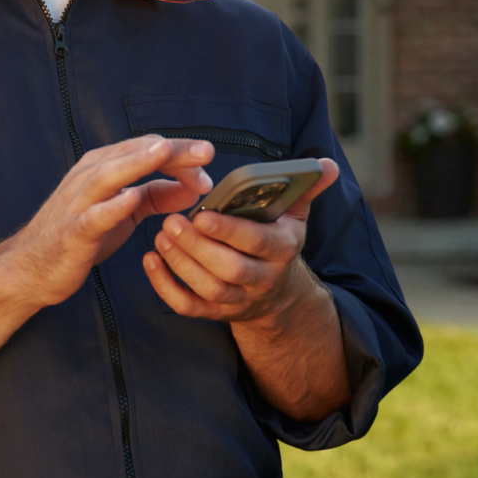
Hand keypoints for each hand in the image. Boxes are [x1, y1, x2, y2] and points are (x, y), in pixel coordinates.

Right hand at [3, 135, 214, 307]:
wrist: (31, 268)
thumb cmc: (81, 234)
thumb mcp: (126, 210)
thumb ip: (157, 194)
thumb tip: (196, 185)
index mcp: (104, 167)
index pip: (147, 148)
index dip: (181, 153)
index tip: (209, 162)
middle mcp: (90, 176)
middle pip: (133, 153)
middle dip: (171, 151)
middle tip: (206, 151)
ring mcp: (78, 202)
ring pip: (109, 175)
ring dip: (138, 162)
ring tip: (165, 153)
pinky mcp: (72, 231)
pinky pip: (92, 216)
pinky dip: (111, 206)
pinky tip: (129, 199)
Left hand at [143, 158, 338, 323]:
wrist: (278, 294)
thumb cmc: (278, 241)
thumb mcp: (295, 216)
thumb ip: (306, 188)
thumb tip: (326, 164)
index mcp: (282, 250)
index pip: (257, 242)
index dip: (230, 231)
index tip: (203, 214)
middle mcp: (262, 279)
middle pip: (230, 269)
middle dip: (199, 247)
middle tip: (173, 222)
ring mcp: (238, 300)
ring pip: (208, 289)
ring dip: (181, 263)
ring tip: (162, 235)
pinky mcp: (216, 313)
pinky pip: (189, 307)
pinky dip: (165, 288)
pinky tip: (150, 261)